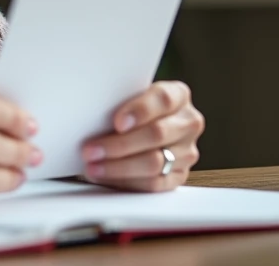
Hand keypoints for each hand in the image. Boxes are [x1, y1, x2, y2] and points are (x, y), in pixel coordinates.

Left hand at [80, 80, 203, 191]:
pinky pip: (154, 184)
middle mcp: (188, 122)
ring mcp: (187, 151)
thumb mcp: (127, 96)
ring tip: (92, 166)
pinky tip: (105, 176)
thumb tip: (93, 114)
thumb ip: (119, 100)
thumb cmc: (129, 107)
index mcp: (178, 95)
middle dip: (120, 144)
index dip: (140, 110)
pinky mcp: (179, 176)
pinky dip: (126, 181)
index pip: (163, 99)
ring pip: (154, 162)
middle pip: (157, 134)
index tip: (117, 122)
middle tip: (91, 149)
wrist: (140, 126)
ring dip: (118, 166)